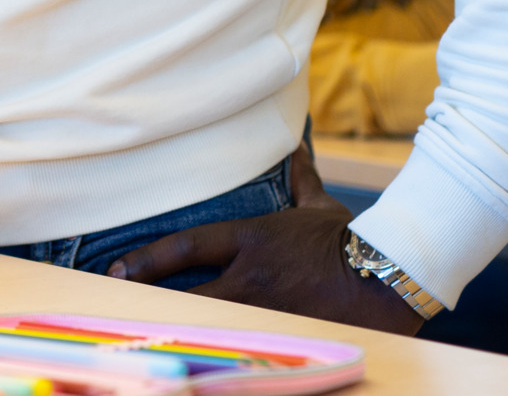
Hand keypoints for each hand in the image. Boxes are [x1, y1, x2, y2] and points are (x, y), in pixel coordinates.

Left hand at [109, 147, 425, 335]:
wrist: (390, 276)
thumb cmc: (352, 239)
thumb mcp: (321, 207)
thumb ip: (301, 182)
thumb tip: (296, 152)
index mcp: (253, 240)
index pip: (187, 246)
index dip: (148, 259)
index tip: (117, 268)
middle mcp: (251, 276)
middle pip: (186, 295)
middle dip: (151, 301)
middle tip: (119, 307)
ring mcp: (265, 310)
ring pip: (208, 322)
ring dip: (180, 326)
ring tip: (147, 334)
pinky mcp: (282, 335)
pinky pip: (242, 341)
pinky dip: (221, 346)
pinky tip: (197, 355)